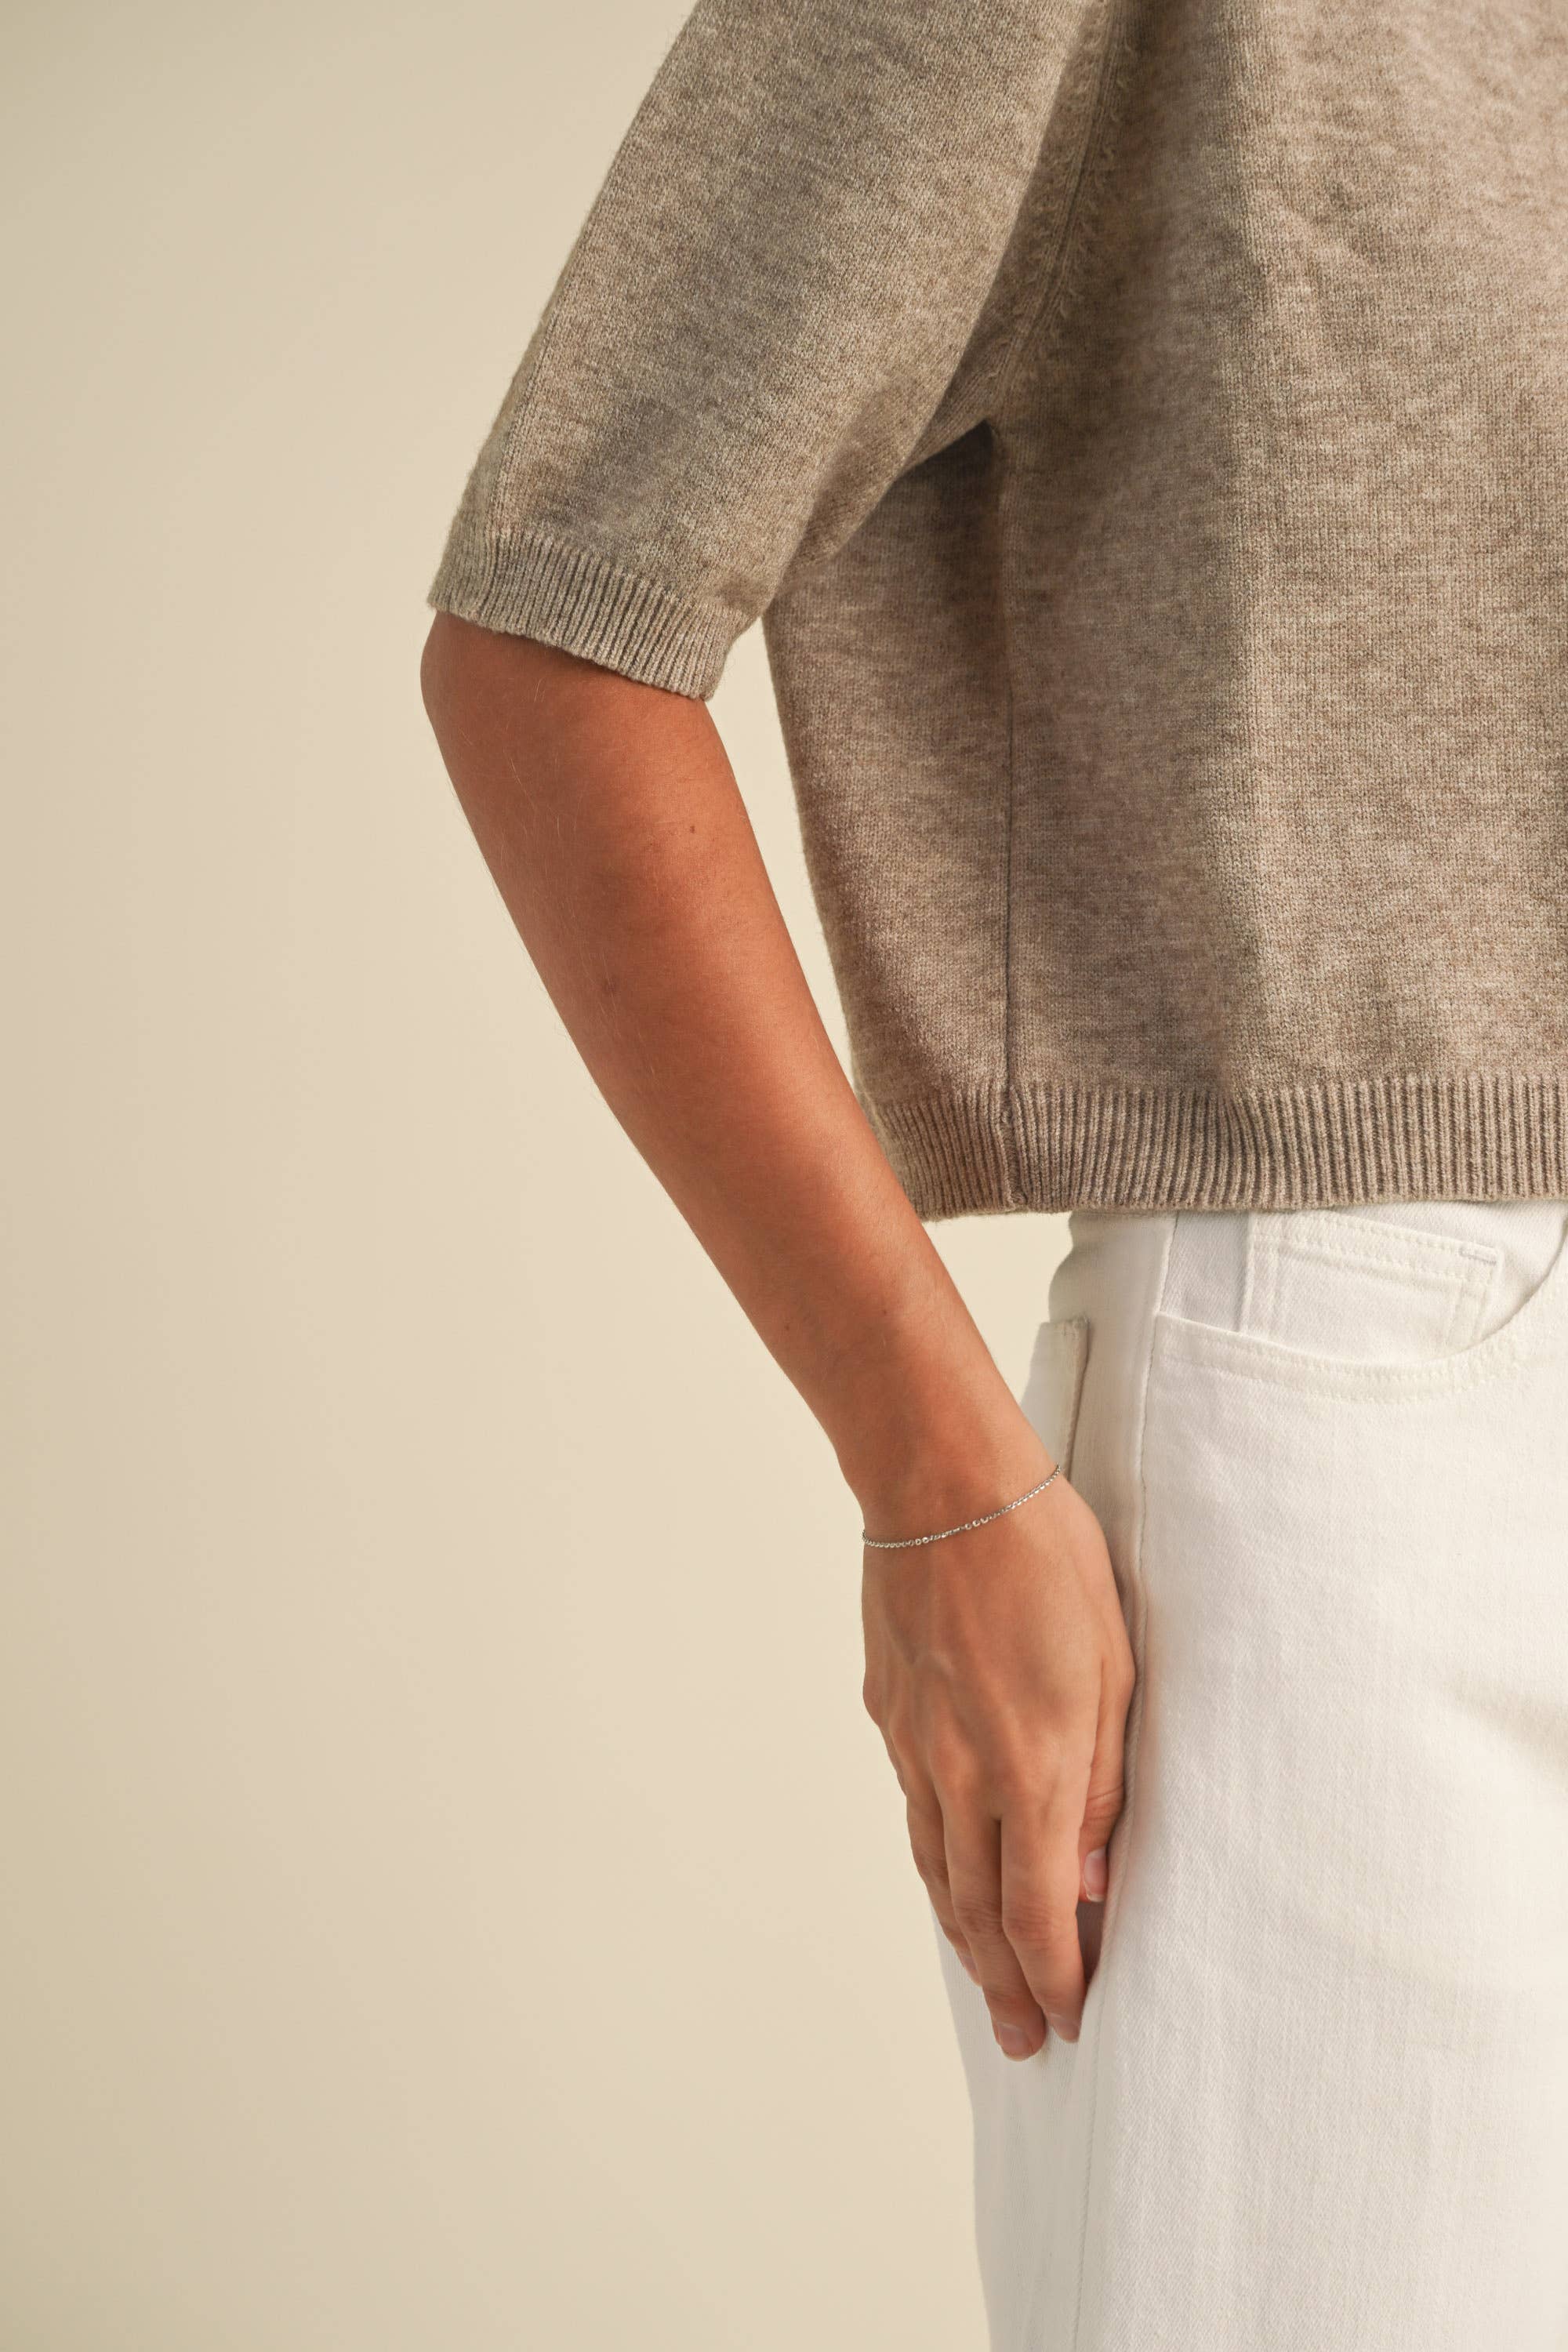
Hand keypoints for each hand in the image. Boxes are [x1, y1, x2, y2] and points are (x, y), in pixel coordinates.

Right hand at [860, 1464, 1132, 2057]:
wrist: (940, 1482)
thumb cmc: (1046, 1556)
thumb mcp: (1114, 1664)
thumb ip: (1104, 1780)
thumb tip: (1089, 1874)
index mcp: (1029, 1766)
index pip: (1039, 1912)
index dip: (1056, 1977)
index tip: (1074, 2017)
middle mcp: (962, 1772)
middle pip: (978, 1910)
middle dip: (1007, 1983)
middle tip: (1025, 2039)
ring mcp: (914, 1745)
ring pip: (935, 1868)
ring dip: (963, 1936)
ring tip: (986, 1980)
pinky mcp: (888, 1711)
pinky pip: (914, 1811)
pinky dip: (935, 1863)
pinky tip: (948, 1875)